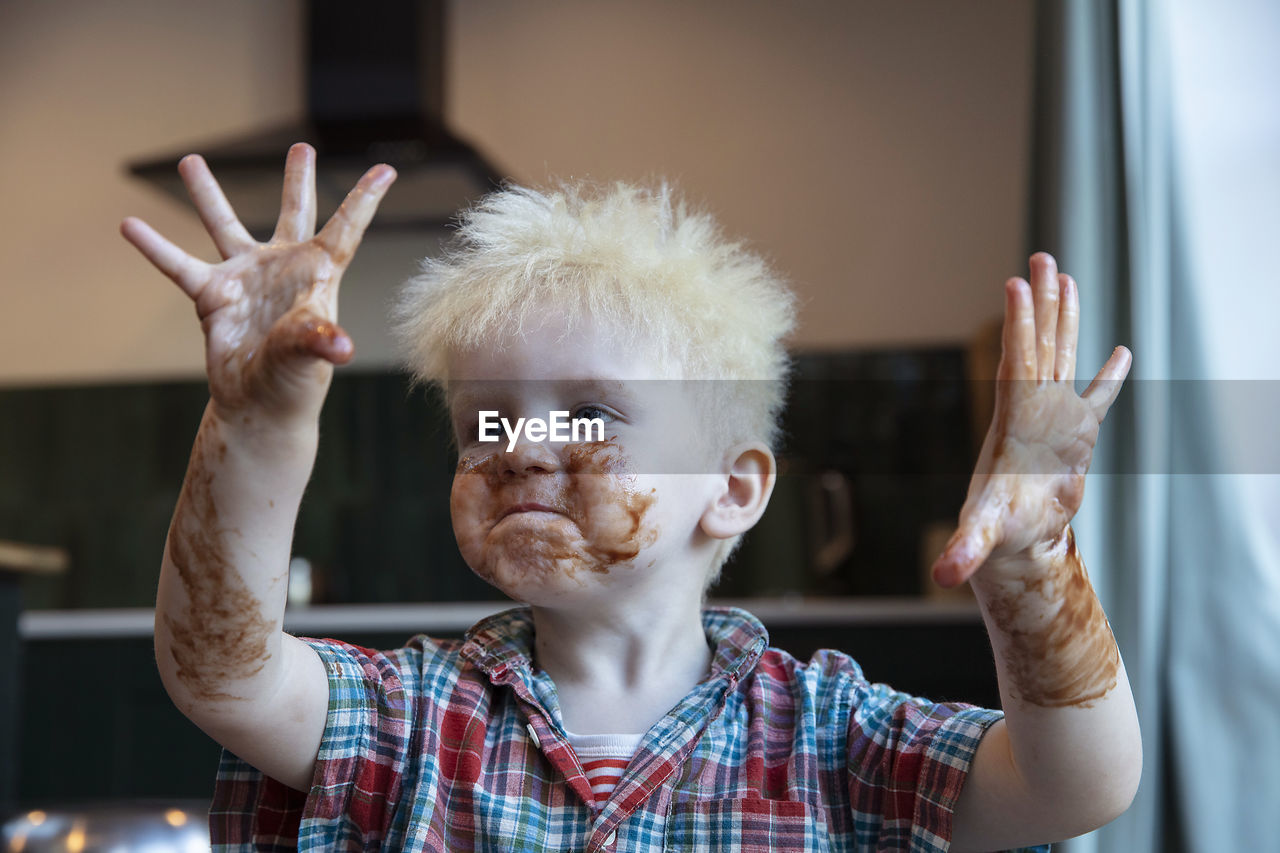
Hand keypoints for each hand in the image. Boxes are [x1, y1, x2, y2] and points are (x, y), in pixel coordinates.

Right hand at [121, 143, 395, 422]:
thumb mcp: (310, 358)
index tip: (388, 169)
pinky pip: (179, 265)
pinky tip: (129, 224)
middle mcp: (283, 269)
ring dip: (208, 194)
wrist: (260, 407)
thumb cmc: (297, 384)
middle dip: (298, 181)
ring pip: (224, 225)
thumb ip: (318, 342)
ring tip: (190, 159)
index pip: (345, 229)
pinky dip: (155, 247)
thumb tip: (341, 347)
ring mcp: (246, 278)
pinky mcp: (212, 296)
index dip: (365, 199)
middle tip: (303, 146)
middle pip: (293, 213)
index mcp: (318, 276)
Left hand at [932, 252, 1130, 586]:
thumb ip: (964, 551)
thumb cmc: (998, 537)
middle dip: (1040, 303)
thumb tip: (945, 576)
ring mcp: (1054, 420)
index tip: (1015, 284)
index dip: (1018, 326)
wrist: (1015, 543)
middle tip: (1041, 256)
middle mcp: (1032, 412)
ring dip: (1064, 320)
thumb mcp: (981, 540)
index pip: (1017, 364)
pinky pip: (1096, 397)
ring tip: (1065, 279)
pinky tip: (1120, 351)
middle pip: (1038, 346)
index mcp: (1013, 423)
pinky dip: (1108, 377)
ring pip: (1060, 358)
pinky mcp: (1075, 437)